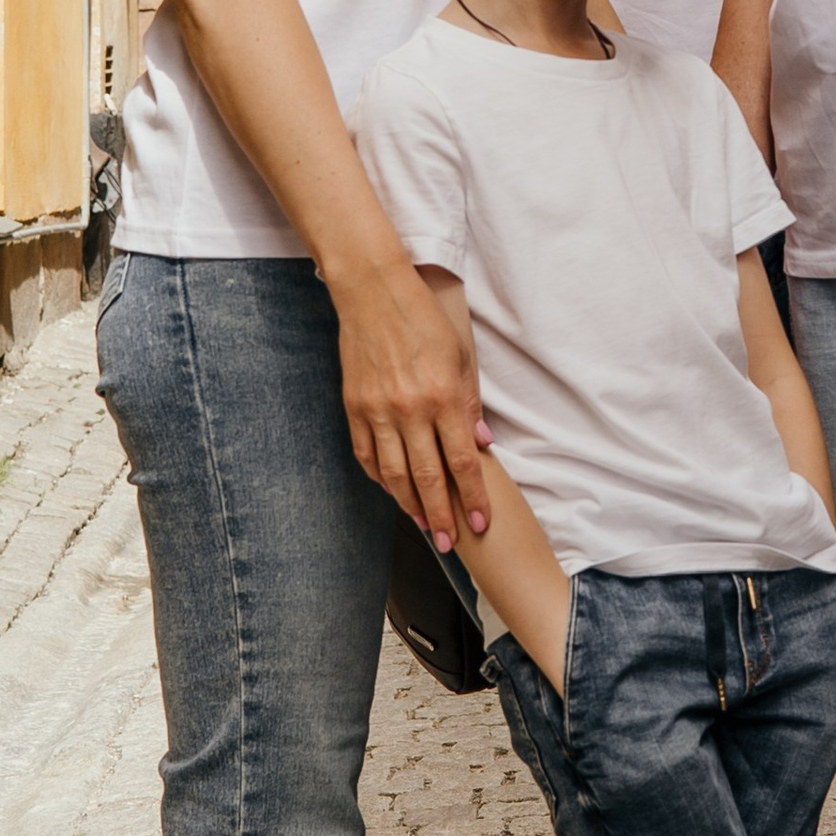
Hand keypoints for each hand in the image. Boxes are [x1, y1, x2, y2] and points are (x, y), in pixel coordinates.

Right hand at [334, 259, 490, 546]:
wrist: (372, 292)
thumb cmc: (421, 319)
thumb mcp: (458, 355)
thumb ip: (468, 403)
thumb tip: (480, 443)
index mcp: (442, 397)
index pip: (463, 462)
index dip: (473, 497)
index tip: (482, 522)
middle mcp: (409, 410)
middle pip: (428, 478)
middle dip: (442, 516)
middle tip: (452, 543)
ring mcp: (377, 412)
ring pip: (394, 474)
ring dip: (411, 505)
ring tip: (425, 526)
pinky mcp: (354, 408)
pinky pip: (367, 455)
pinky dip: (380, 478)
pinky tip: (392, 492)